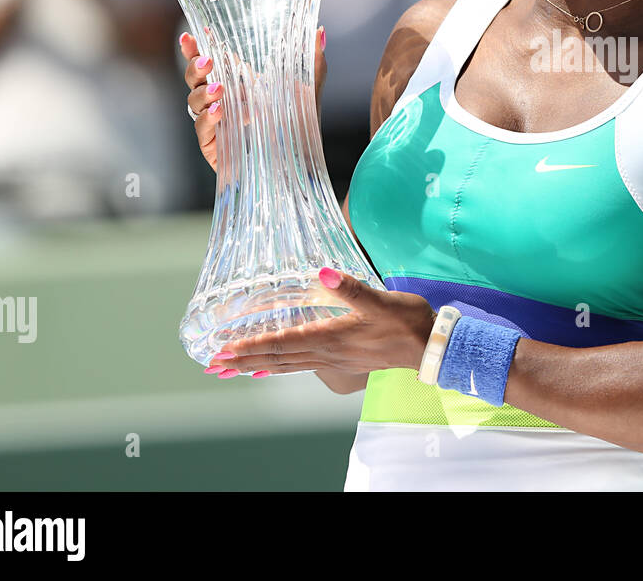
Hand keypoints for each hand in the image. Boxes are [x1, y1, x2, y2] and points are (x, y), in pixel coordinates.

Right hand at [180, 25, 327, 170]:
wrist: (302, 162)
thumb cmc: (300, 124)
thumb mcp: (308, 89)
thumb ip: (313, 61)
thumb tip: (320, 31)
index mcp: (237, 84)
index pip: (208, 62)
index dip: (194, 49)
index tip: (190, 37)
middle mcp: (222, 101)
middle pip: (194, 80)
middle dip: (195, 67)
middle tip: (208, 61)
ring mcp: (216, 124)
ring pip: (193, 103)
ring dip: (202, 93)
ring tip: (219, 90)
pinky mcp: (214, 148)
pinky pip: (202, 130)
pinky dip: (207, 119)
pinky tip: (218, 111)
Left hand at [203, 268, 436, 378]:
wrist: (429, 347)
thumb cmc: (406, 321)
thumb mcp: (381, 299)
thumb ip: (351, 288)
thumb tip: (324, 273)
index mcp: (331, 337)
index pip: (282, 342)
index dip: (251, 344)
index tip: (223, 348)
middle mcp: (327, 353)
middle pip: (276, 359)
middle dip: (243, 360)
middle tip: (212, 364)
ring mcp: (334, 360)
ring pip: (286, 365)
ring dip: (256, 366)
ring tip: (231, 370)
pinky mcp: (342, 361)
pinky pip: (300, 367)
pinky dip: (279, 368)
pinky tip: (271, 369)